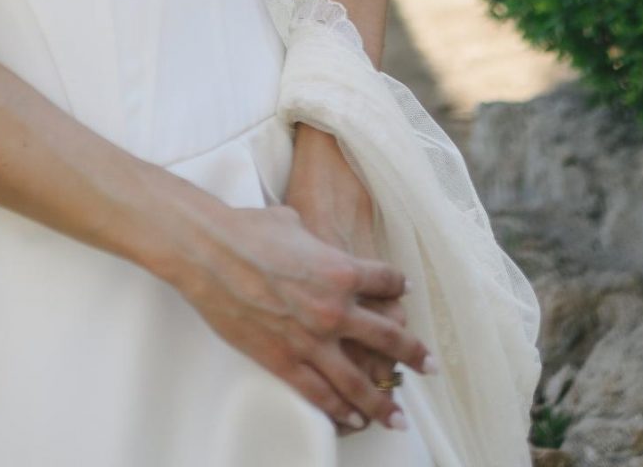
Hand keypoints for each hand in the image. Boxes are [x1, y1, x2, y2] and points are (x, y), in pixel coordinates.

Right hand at [161, 197, 426, 433]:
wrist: (211, 253)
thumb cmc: (249, 230)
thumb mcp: (294, 223)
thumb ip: (313, 239)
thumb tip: (309, 238)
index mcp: (342, 270)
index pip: (386, 282)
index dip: (398, 286)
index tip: (404, 294)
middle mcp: (336, 309)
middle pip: (388, 337)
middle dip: (414, 354)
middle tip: (431, 366)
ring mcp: (312, 340)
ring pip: (359, 382)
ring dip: (383, 402)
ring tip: (399, 417)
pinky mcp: (285, 362)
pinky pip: (321, 395)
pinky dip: (340, 411)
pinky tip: (354, 419)